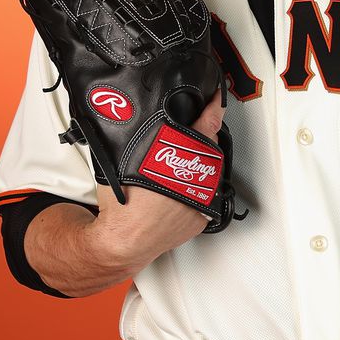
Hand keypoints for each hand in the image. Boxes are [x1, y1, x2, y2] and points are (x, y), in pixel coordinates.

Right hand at [88, 89, 226, 269]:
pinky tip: (181, 184)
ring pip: (209, 171)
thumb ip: (137, 139)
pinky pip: (205, 193)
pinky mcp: (203, 217)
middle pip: (208, 149)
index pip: (205, 126)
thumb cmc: (121, 205)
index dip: (214, 108)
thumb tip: (136, 119)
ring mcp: (202, 200)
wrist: (123, 243)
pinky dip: (196, 186)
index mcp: (179, 162)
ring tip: (183, 158)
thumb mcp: (123, 162)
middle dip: (203, 136)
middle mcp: (196, 181)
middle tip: (192, 127)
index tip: (218, 96)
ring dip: (200, 161)